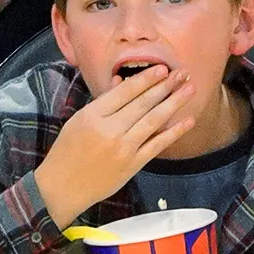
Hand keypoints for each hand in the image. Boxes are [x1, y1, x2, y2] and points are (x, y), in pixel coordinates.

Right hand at [33, 64, 196, 228]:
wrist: (64, 186)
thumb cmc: (68, 150)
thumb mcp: (79, 120)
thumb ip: (103, 101)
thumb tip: (121, 80)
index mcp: (93, 115)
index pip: (125, 92)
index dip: (145, 79)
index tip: (161, 68)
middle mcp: (110, 129)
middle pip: (143, 103)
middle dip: (165, 86)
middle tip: (183, 73)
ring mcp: (124, 148)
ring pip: (154, 121)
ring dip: (174, 103)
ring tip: (190, 89)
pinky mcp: (133, 164)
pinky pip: (157, 144)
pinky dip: (174, 132)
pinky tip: (188, 120)